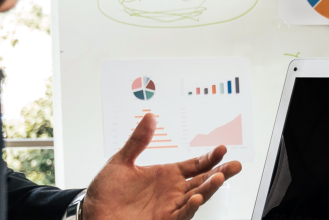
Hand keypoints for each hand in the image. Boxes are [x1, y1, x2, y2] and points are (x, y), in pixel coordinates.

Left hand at [83, 113, 243, 219]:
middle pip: (202, 181)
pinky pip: (181, 214)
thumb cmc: (106, 192)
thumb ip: (138, 141)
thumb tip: (149, 118)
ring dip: (209, 189)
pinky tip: (196, 198)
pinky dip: (190, 207)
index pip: (195, 165)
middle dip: (220, 173)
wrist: (93, 213)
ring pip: (196, 197)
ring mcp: (169, 206)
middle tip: (235, 165)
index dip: (209, 158)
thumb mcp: (121, 161)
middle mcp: (172, 191)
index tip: (222, 149)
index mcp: (166, 175)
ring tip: (219, 178)